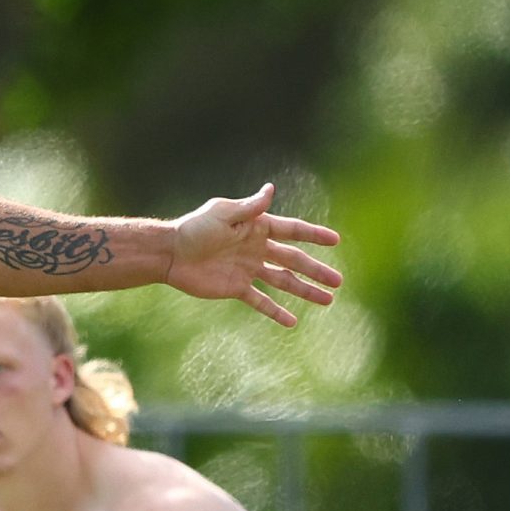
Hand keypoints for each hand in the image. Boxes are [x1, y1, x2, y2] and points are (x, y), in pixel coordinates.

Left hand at [169, 184, 342, 325]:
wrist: (170, 253)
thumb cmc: (194, 228)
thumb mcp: (223, 213)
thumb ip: (250, 207)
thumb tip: (271, 189)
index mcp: (257, 227)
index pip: (292, 231)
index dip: (314, 235)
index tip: (335, 240)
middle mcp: (257, 248)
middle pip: (294, 260)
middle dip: (317, 270)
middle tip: (339, 281)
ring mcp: (249, 269)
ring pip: (284, 282)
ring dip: (305, 291)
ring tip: (328, 300)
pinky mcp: (236, 288)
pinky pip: (261, 301)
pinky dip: (276, 311)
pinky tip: (293, 321)